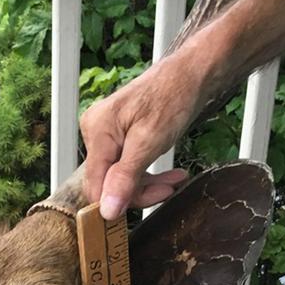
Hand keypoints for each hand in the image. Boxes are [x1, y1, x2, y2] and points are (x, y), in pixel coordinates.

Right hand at [80, 53, 209, 217]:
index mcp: (96, 131)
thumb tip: (106, 211)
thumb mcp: (150, 142)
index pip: (95, 185)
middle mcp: (93, 132)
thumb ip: (125, 177)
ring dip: (146, 184)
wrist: (190, 73)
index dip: (118, 201)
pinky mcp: (117, 136)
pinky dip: (146, 173)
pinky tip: (168, 176)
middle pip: (106, 182)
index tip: (150, 202)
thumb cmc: (173, 98)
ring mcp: (104, 134)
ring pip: (118, 176)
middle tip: (168, 190)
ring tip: (174, 182)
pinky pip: (125, 165)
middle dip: (138, 191)